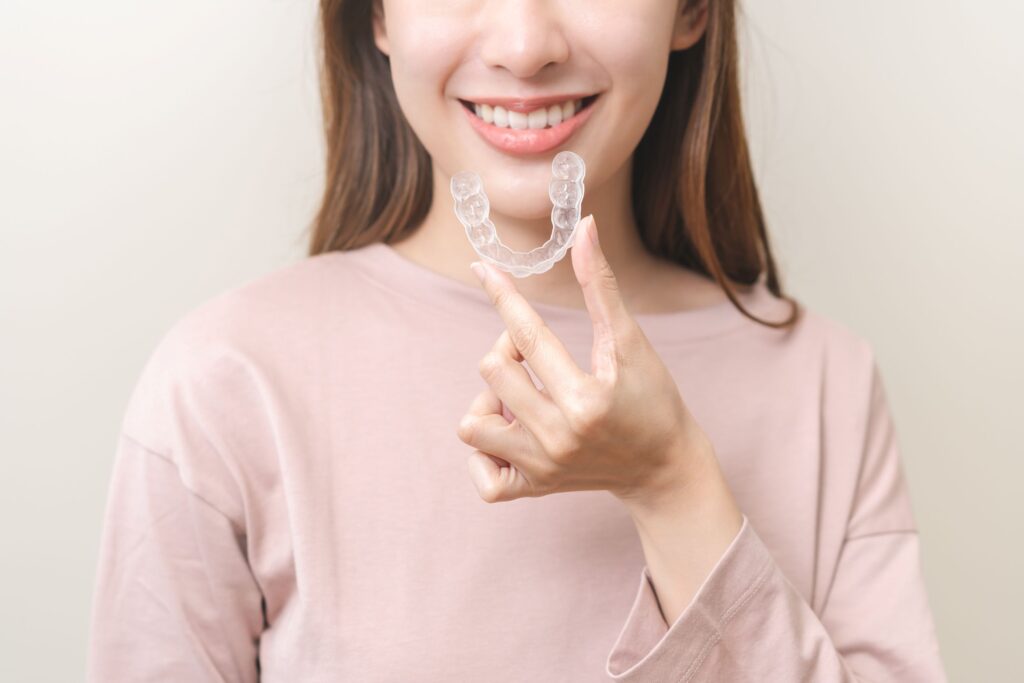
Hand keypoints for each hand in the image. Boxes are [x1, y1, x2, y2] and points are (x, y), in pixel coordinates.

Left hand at [456, 214, 719, 504]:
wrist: (663, 467)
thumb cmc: (651, 399)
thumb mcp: (631, 342)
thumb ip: (601, 287)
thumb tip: (585, 227)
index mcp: (585, 399)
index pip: (527, 335)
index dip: (502, 294)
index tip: (482, 269)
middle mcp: (558, 437)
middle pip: (491, 371)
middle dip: (506, 350)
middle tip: (534, 355)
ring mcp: (541, 468)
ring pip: (471, 425)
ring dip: (490, 401)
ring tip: (519, 398)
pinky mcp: (531, 489)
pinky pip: (481, 474)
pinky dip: (486, 452)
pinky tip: (511, 435)